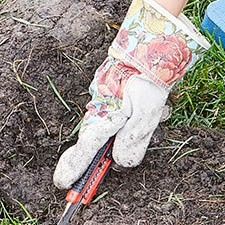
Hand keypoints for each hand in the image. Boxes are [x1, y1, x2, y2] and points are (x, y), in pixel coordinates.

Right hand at [54, 0, 209, 187]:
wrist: (151, 39)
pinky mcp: (120, 90)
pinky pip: (131, 111)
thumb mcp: (146, 110)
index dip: (74, 169)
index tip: (64, 186)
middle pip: (99, 141)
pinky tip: (160, 102)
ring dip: (138, 126)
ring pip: (120, 125)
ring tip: (156, 110)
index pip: (85, 149)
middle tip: (103, 167)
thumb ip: (134, 138)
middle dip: (106, 153)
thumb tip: (121, 162)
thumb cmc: (146, 76)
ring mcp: (109, 98)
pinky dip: (145, 112)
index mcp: (104, 115)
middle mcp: (101, 108)